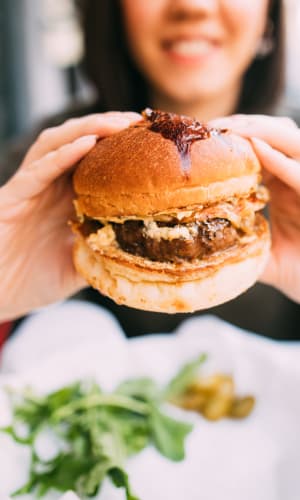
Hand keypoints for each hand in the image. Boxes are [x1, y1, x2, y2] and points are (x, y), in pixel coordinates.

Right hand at [0, 112, 140, 320]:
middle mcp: (49, 187)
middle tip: (138, 121)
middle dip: (107, 127)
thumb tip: (140, 251)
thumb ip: (103, 253)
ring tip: (116, 123)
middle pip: (78, 143)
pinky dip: (61, 155)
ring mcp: (30, 189)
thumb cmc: (32, 281)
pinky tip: (84, 143)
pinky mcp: (12, 196)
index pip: (94, 162)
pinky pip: (37, 170)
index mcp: (66, 199)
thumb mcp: (80, 266)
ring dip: (87, 129)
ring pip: (56, 144)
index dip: (119, 147)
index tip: (151, 140)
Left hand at [210, 114, 299, 302]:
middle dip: (245, 125)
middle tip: (212, 127)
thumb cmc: (298, 273)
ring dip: (262, 131)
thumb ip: (239, 248)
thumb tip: (202, 250)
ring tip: (230, 130)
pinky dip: (281, 160)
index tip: (204, 136)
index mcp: (285, 185)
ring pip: (294, 141)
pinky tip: (256, 149)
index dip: (236, 136)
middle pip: (278, 133)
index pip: (263, 147)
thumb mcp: (262, 258)